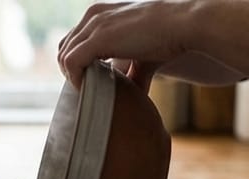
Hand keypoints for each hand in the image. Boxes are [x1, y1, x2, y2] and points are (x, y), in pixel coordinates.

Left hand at [58, 1, 248, 89]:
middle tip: (88, 89)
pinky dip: (75, 79)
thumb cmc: (169, 38)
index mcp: (101, 12)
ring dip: (72, 77)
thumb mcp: (141, 53)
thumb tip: (133, 96)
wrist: (185, 25)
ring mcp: (95, 24)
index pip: (72, 40)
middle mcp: (94, 14)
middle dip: (70, 72)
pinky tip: (89, 89)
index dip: (75, 64)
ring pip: (64, 57)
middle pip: (63, 49)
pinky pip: (71, 63)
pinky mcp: (99, 38)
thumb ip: (129, 71)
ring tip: (90, 90)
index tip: (89, 80)